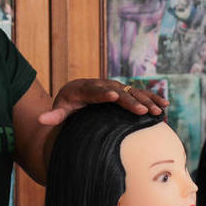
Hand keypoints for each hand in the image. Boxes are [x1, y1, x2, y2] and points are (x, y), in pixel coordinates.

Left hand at [38, 78, 167, 125]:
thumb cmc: (67, 105)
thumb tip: (41, 119)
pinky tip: (165, 106)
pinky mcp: (124, 91)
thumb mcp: (59, 109)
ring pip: (132, 92)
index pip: (95, 90)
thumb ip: (53, 115)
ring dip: (146, 101)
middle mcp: (102, 85)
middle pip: (118, 92)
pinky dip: (152, 98)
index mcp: (84, 89)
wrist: (76, 93)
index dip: (104, 93)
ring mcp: (115, 87)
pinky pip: (139, 94)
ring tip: (159, 111)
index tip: (114, 96)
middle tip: (143, 111)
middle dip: (130, 101)